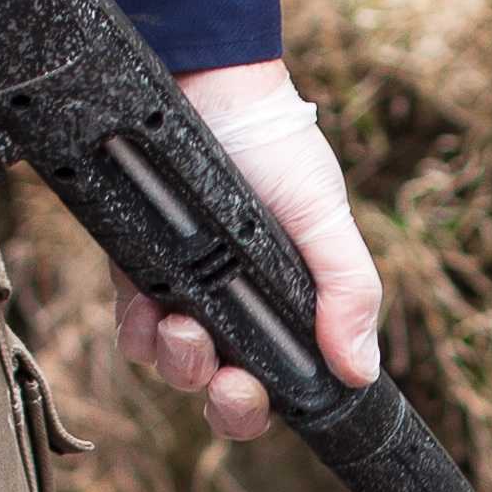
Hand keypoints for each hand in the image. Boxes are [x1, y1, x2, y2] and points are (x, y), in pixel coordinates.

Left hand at [138, 64, 380, 442]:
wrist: (209, 85)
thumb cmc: (277, 149)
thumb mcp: (326, 220)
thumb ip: (348, 291)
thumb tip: (361, 369)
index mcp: (285, 309)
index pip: (276, 385)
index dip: (260, 406)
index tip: (255, 389)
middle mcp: (234, 310)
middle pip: (220, 390)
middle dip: (220, 397)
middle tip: (226, 376)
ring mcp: (184, 292)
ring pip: (173, 365)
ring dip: (178, 360)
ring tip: (182, 323)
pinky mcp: (139, 268)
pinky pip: (131, 326)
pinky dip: (136, 328)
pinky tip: (149, 304)